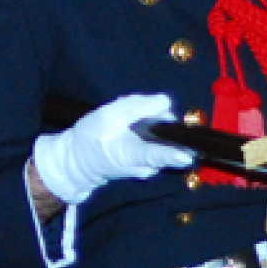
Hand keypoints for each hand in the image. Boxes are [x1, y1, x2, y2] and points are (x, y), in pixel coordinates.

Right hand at [30, 93, 194, 204]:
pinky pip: (158, 140)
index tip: (187, 156)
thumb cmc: (89, 139)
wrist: (80, 161)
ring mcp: (150, 166)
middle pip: (166, 136)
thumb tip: (165, 101)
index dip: (171, 154)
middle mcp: (146, 165)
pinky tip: (130, 127)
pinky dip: (148, 129)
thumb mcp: (106, 117)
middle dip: (157, 117)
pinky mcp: (152, 162)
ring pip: (162, 136)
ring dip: (151, 121)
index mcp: (131, 155)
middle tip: (132, 110)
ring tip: (127, 119)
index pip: (155, 155)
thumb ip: (136, 108)